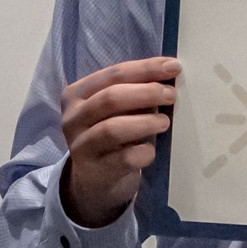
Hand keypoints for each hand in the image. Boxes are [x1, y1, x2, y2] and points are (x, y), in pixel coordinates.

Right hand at [60, 57, 178, 227]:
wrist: (92, 180)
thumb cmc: (110, 134)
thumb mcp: (114, 110)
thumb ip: (134, 92)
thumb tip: (169, 76)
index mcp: (76, 94)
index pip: (113, 74)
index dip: (145, 68)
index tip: (173, 67)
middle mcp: (72, 119)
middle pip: (110, 98)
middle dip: (146, 93)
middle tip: (171, 95)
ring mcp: (80, 147)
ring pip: (113, 129)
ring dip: (145, 122)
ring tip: (164, 122)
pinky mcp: (94, 172)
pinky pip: (123, 159)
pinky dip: (143, 152)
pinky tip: (152, 150)